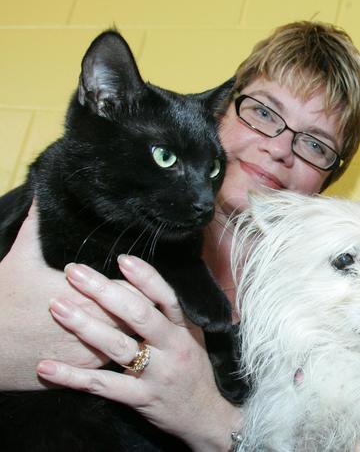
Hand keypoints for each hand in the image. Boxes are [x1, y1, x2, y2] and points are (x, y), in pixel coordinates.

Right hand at [0, 202, 121, 389]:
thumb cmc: (0, 302)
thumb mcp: (19, 260)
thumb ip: (34, 228)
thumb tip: (38, 195)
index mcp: (87, 296)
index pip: (133, 290)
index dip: (136, 283)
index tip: (131, 277)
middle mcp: (96, 326)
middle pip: (137, 315)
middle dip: (138, 306)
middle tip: (136, 297)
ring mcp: (90, 353)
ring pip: (129, 340)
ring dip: (132, 330)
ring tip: (131, 319)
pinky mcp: (82, 372)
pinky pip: (112, 361)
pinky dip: (116, 350)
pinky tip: (117, 341)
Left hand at [37, 255, 241, 451]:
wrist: (205, 414)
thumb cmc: (193, 369)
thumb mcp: (192, 337)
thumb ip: (170, 314)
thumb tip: (142, 282)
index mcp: (185, 329)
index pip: (166, 298)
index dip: (146, 277)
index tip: (122, 259)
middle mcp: (173, 347)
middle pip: (138, 315)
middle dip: (104, 291)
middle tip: (74, 272)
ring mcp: (157, 374)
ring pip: (118, 347)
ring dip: (85, 326)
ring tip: (57, 307)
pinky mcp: (141, 398)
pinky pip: (103, 385)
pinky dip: (73, 377)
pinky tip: (48, 367)